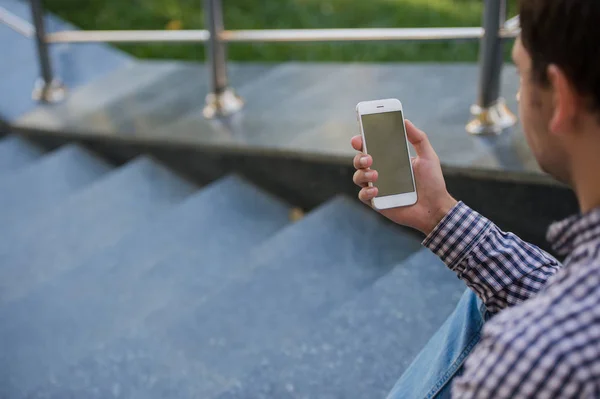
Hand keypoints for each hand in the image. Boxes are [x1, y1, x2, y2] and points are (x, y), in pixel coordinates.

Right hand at [351, 120, 456, 235]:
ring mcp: (377, 187)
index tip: (358, 138)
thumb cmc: (432, 183)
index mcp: (390, 159)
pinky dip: (366, 191)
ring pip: (358, 177)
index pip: (371, 147)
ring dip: (362, 173)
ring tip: (375, 174)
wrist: (436, 208)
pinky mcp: (377, 202)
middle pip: (360, 161)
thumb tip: (405, 121)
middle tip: (369, 158)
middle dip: (359, 157)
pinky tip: (376, 189)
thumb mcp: (428, 157)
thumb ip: (418, 138)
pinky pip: (363, 195)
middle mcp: (381, 172)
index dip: (361, 141)